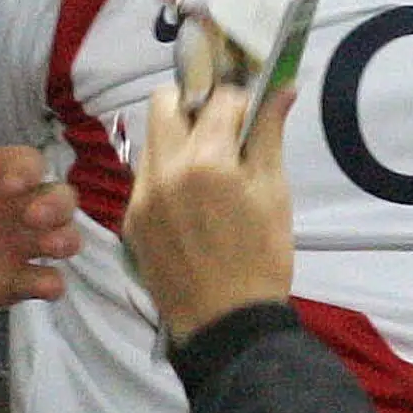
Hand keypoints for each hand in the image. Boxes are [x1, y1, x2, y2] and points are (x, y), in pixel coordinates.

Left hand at [0, 127, 78, 317]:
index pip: (29, 162)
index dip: (26, 171)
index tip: (7, 186)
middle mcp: (14, 206)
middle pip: (61, 196)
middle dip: (57, 204)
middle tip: (33, 217)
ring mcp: (18, 245)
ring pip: (66, 236)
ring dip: (66, 239)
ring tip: (48, 247)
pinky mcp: (15, 282)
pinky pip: (48, 281)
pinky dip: (52, 283)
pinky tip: (40, 286)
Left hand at [120, 81, 297, 342]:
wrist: (226, 325)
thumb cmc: (262, 259)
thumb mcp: (274, 193)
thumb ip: (269, 134)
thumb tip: (281, 87)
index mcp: (206, 162)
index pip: (218, 98)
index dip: (240, 101)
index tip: (253, 116)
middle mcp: (163, 170)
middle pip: (164, 102)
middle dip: (194, 104)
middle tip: (221, 129)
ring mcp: (140, 196)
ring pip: (152, 140)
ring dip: (179, 138)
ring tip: (208, 170)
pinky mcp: (130, 220)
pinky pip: (145, 177)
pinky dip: (167, 174)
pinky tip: (191, 202)